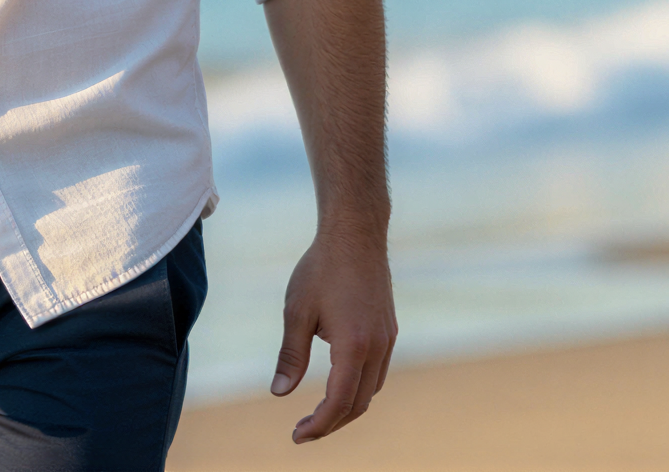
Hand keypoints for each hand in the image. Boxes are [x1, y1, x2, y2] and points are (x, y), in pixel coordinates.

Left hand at [269, 230, 396, 442]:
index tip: (296, 436)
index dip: (318, 425)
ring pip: (371, 390)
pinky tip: (338, 384)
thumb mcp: (297, 311)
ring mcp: (387, 339)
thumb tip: (280, 394)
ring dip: (347, 408)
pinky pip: (377, 373)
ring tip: (318, 413)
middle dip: (331, 423)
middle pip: (358, 404)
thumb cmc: (321, 268)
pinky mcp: (389, 330)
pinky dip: (358, 388)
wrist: (355, 233)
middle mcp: (377, 348)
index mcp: (354, 346)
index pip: (339, 403)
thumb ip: (291, 356)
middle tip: (302, 430)